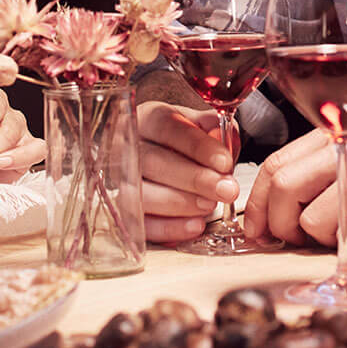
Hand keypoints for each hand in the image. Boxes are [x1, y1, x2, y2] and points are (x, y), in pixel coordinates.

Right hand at [135, 101, 237, 243]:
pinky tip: (194, 226)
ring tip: (209, 206)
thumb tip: (223, 139)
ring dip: (179, 203)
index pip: (167, 127)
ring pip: (142, 195)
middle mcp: (126, 147)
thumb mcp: (204, 128)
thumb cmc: (187, 144)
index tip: (225, 162)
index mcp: (147, 119)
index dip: (197, 146)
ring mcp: (121, 181)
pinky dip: (169, 228)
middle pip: (152, 162)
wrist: (175, 161)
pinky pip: (142, 225)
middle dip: (194, 178)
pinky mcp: (125, 212)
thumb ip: (217, 130)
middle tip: (225, 189)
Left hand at [241, 129, 346, 249]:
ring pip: (311, 219)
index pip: (276, 165)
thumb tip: (269, 217)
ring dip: (318, 241)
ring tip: (345, 234)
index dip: (256, 203)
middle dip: (277, 224)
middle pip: (284, 187)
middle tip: (288, 242)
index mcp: (336, 137)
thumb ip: (316, 180)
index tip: (255, 230)